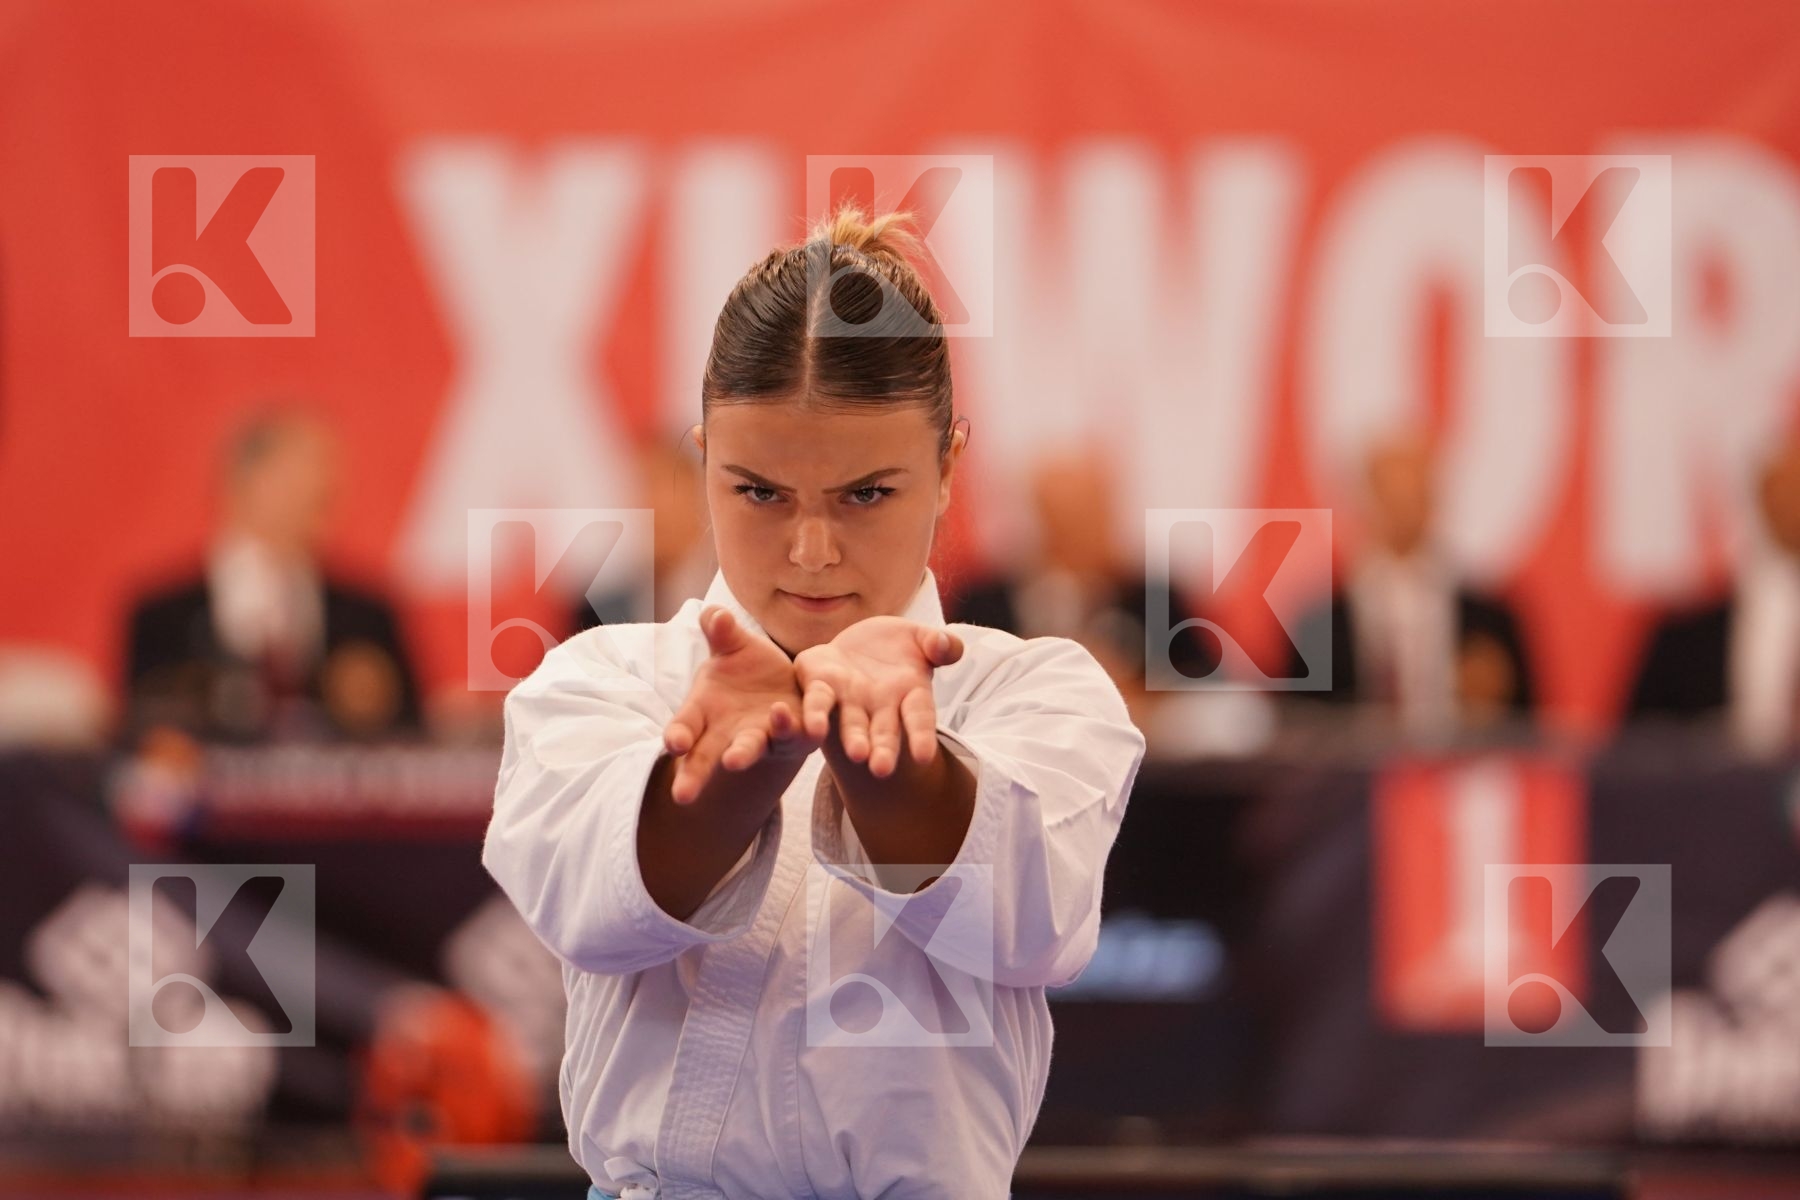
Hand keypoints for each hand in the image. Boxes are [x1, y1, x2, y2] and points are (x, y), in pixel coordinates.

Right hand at [661, 606, 817, 804]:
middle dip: (695, 774)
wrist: (788, 685)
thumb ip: (722, 633)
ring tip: (733, 760)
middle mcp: (728, 731)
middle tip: (682, 795)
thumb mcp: (733, 646)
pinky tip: (792, 718)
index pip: (685, 726)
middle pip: (706, 756)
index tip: (672, 744)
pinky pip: (794, 734)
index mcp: (703, 711)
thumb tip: (715, 614)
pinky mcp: (796, 736)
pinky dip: (791, 728)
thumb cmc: (746, 668)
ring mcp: (762, 736)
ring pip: (750, 748)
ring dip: (742, 754)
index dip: (677, 736)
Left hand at [793, 617, 963, 777]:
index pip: (919, 717)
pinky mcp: (818, 683)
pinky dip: (814, 713)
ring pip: (851, 722)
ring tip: (855, 754)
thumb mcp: (923, 640)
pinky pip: (816, 699)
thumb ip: (939, 645)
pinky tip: (812, 728)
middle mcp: (878, 705)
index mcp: (909, 695)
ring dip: (853, 739)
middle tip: (881, 769)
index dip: (921, 736)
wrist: (860, 645)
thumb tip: (942, 644)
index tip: (923, 757)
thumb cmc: (900, 647)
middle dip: (883, 749)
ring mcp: (848, 698)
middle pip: (883, 731)